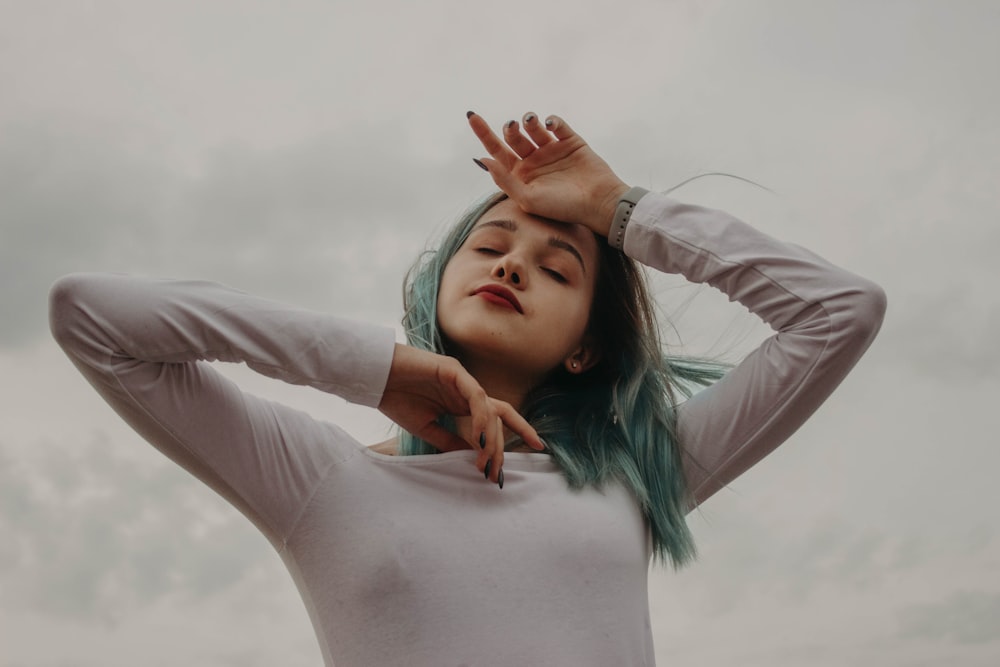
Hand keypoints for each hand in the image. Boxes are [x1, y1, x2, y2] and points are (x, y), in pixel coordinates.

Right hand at [377, 344, 543, 484]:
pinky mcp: (454, 371)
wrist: (374, 378)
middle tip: (495, 474)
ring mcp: (463, 379)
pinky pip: (477, 397)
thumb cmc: (396, 398)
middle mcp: (468, 390)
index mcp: (462, 402)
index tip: (537, 448)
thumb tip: (472, 456)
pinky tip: (478, 439)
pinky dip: (480, 418)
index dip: (520, 430)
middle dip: (501, 447)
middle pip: (499, 417)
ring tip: (483, 462)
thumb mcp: (427, 428)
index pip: (498, 417)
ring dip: (490, 439)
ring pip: (491, 410)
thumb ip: (450, 440)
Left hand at [468, 111, 629, 236]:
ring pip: (533, 128)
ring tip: (530, 122)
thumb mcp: (528, 199)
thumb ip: (504, 180)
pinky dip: (551, 120)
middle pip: (513, 137)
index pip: (496, 151)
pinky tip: (550, 125)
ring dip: (528, 121)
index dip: (483, 133)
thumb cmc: (562, 208)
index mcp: (521, 175)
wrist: (598, 203)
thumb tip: (482, 159)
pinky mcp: (570, 141)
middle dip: (510, 129)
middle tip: (513, 127)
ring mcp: (552, 150)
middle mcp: (534, 161)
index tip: (471, 115)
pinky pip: (557, 124)